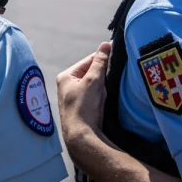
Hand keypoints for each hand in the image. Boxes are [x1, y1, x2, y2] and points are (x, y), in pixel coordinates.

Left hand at [56, 42, 112, 161]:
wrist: (81, 137)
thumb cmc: (84, 107)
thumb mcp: (93, 80)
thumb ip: (100, 62)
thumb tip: (105, 44)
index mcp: (65, 77)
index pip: (87, 61)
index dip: (102, 58)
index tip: (116, 54)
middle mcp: (67, 86)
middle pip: (91, 73)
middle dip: (102, 76)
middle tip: (110, 79)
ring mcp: (73, 98)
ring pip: (94, 86)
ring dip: (103, 88)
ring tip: (105, 94)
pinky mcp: (81, 109)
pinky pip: (95, 97)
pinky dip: (101, 97)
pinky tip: (104, 102)